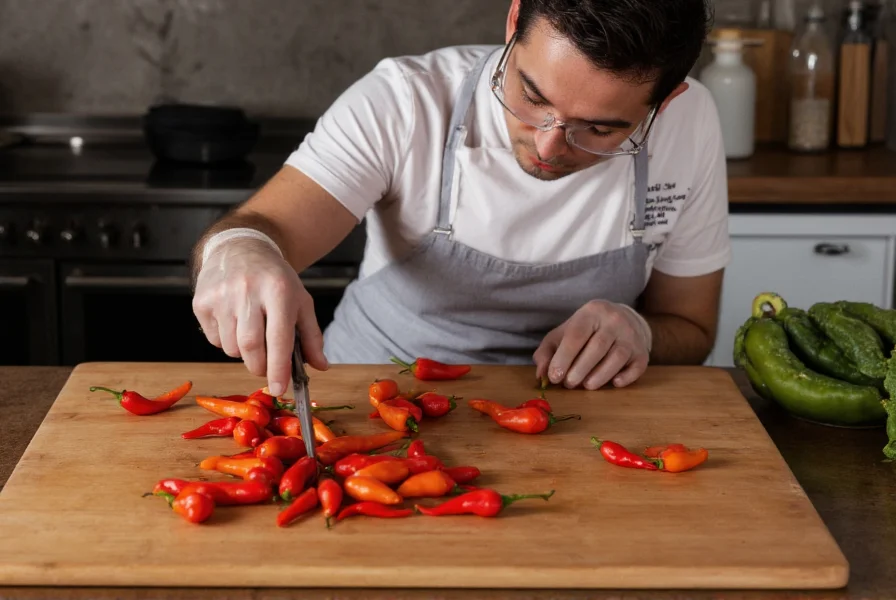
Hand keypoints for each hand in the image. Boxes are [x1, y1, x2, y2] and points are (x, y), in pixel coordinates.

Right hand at [192, 237, 328, 396]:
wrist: (240, 248)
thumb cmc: (275, 279)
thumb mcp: (300, 301)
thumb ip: (311, 336)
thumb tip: (321, 366)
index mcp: (278, 290)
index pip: (279, 337)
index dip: (279, 367)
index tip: (280, 388)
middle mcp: (247, 290)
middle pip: (250, 347)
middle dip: (260, 367)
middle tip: (267, 367)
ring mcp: (221, 295)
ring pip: (231, 348)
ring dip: (243, 353)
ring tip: (252, 333)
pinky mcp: (201, 302)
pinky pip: (214, 340)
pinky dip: (226, 341)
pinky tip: (233, 321)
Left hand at [533, 300, 650, 389]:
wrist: (624, 320)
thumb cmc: (587, 330)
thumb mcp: (564, 333)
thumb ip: (548, 351)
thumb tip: (541, 374)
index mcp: (592, 312)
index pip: (577, 334)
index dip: (564, 357)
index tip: (554, 377)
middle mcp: (615, 320)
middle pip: (598, 346)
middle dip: (580, 368)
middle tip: (569, 384)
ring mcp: (632, 335)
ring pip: (617, 357)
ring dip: (600, 375)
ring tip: (586, 385)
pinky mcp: (643, 352)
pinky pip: (637, 367)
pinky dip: (626, 377)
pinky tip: (614, 383)